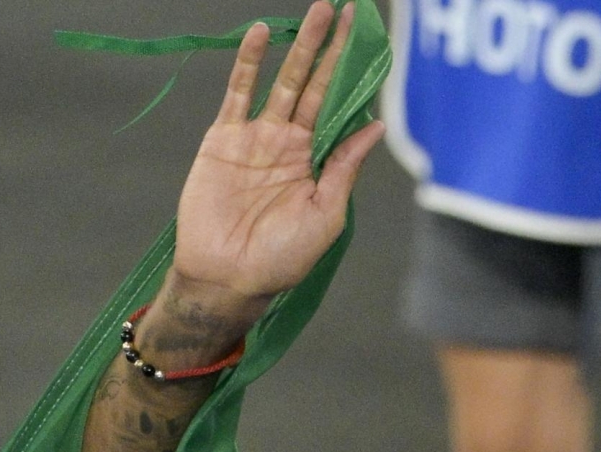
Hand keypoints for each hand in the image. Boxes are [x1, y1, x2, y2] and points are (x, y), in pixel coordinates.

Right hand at [167, 2, 383, 328]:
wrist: (229, 276)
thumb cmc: (283, 258)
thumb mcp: (327, 214)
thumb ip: (346, 167)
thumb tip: (376, 127)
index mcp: (317, 161)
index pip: (339, 107)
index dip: (353, 76)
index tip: (369, 43)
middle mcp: (289, 142)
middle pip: (314, 84)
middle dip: (331, 49)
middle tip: (346, 11)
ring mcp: (257, 137)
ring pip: (283, 81)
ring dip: (300, 47)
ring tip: (318, 12)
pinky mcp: (224, 138)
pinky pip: (239, 93)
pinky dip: (249, 63)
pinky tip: (264, 34)